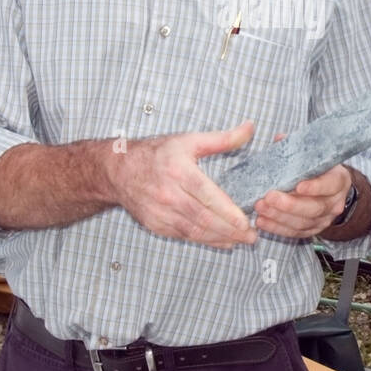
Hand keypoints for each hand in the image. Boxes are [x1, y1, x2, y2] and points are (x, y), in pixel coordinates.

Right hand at [109, 121, 257, 248]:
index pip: (207, 195)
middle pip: (203, 218)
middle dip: (230, 230)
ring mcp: (160, 212)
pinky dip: (204, 241)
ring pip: (194, 231)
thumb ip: (222, 139)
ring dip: (219, 238)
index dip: (227, 211)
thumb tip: (249, 129)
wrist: (119, 169)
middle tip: (251, 236)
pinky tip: (221, 241)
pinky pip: (183, 236)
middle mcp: (168, 194)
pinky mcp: (155, 224)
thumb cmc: (157, 153)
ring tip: (241, 241)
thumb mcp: (189, 140)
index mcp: (178, 171)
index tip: (245, 222)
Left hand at [253, 133, 351, 237]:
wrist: (331, 189)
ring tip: (260, 207)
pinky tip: (262, 221)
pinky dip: (277, 228)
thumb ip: (297, 148)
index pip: (329, 185)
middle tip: (268, 197)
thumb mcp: (313, 156)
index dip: (315, 187)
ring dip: (278, 216)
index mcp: (338, 181)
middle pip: (314, 208)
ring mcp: (324, 219)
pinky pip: (295, 233)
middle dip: (289, 204)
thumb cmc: (318, 169)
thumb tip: (280, 139)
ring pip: (302, 222)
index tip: (298, 185)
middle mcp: (334, 203)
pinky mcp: (313, 230)